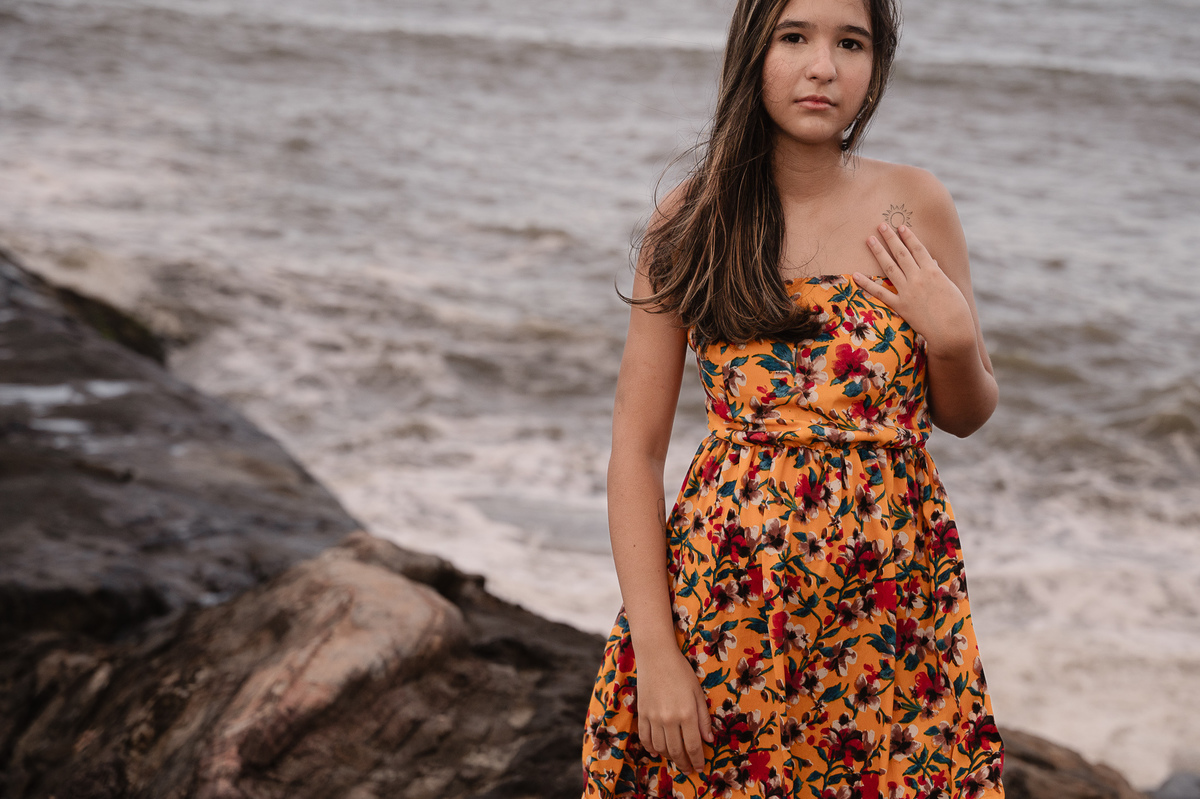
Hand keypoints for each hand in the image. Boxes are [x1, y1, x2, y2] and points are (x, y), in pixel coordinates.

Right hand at [635, 647, 713, 773]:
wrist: (656, 656)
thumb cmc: (681, 671)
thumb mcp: (698, 693)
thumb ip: (703, 718)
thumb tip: (708, 739)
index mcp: (687, 714)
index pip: (693, 746)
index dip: (697, 760)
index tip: (700, 768)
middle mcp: (669, 719)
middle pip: (676, 750)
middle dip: (684, 763)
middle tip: (688, 769)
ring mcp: (653, 717)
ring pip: (660, 748)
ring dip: (669, 758)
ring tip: (676, 760)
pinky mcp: (642, 714)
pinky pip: (645, 738)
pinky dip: (651, 748)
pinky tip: (657, 752)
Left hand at [855, 223, 976, 359]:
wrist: (952, 330)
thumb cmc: (956, 309)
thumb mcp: (949, 286)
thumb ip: (937, 273)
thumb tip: (931, 262)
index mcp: (933, 272)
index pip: (918, 249)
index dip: (908, 237)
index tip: (900, 226)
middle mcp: (918, 278)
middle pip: (901, 254)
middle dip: (890, 238)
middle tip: (881, 226)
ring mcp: (908, 291)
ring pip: (889, 267)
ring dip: (879, 252)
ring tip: (870, 239)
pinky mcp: (900, 306)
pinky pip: (880, 293)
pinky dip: (867, 284)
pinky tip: (856, 274)